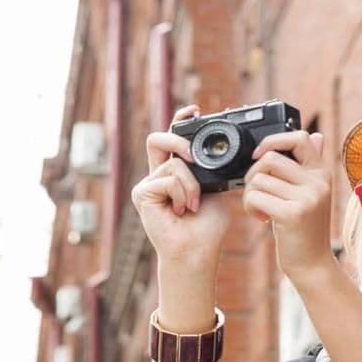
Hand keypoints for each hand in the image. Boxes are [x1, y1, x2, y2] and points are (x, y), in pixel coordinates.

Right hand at [131, 104, 235, 269]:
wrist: (198, 251)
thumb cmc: (208, 229)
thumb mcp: (216, 191)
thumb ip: (212, 171)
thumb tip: (219, 154)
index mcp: (176, 174)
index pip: (173, 139)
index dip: (181, 121)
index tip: (195, 110)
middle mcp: (158, 176)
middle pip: (158, 139)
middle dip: (179, 139)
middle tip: (194, 157)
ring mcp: (148, 184)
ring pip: (173, 164)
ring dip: (191, 185)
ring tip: (193, 206)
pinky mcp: (142, 193)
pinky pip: (168, 178)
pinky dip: (182, 193)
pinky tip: (181, 211)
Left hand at [242, 131, 332, 282]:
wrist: (312, 265)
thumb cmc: (305, 231)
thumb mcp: (311, 195)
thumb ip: (308, 168)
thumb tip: (315, 136)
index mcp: (322, 174)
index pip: (301, 137)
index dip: (274, 140)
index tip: (259, 155)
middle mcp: (318, 183)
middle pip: (270, 159)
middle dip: (253, 174)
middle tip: (257, 193)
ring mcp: (307, 198)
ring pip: (258, 179)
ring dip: (250, 195)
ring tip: (260, 209)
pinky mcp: (292, 214)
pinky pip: (255, 197)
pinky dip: (249, 207)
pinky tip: (260, 218)